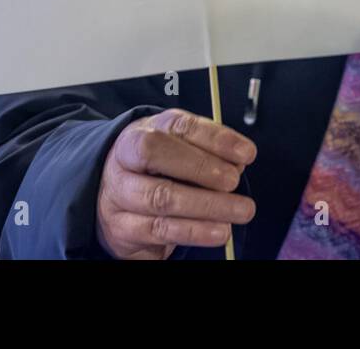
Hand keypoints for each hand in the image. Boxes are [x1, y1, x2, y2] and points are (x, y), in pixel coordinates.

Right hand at [97, 108, 257, 259]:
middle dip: (200, 167)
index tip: (245, 152)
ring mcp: (119, 194)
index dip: (213, 138)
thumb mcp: (177, 152)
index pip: (176, 126)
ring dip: (206, 205)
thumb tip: (237, 163)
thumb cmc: (154, 172)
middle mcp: (125, 159)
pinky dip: (194, 231)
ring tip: (238, 210)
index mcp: (142, 132)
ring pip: (160, 196)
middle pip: (155, 154)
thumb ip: (207, 153)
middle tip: (233, 181)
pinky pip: (159, 229)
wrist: (114, 200)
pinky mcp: (122, 228)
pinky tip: (217, 231)